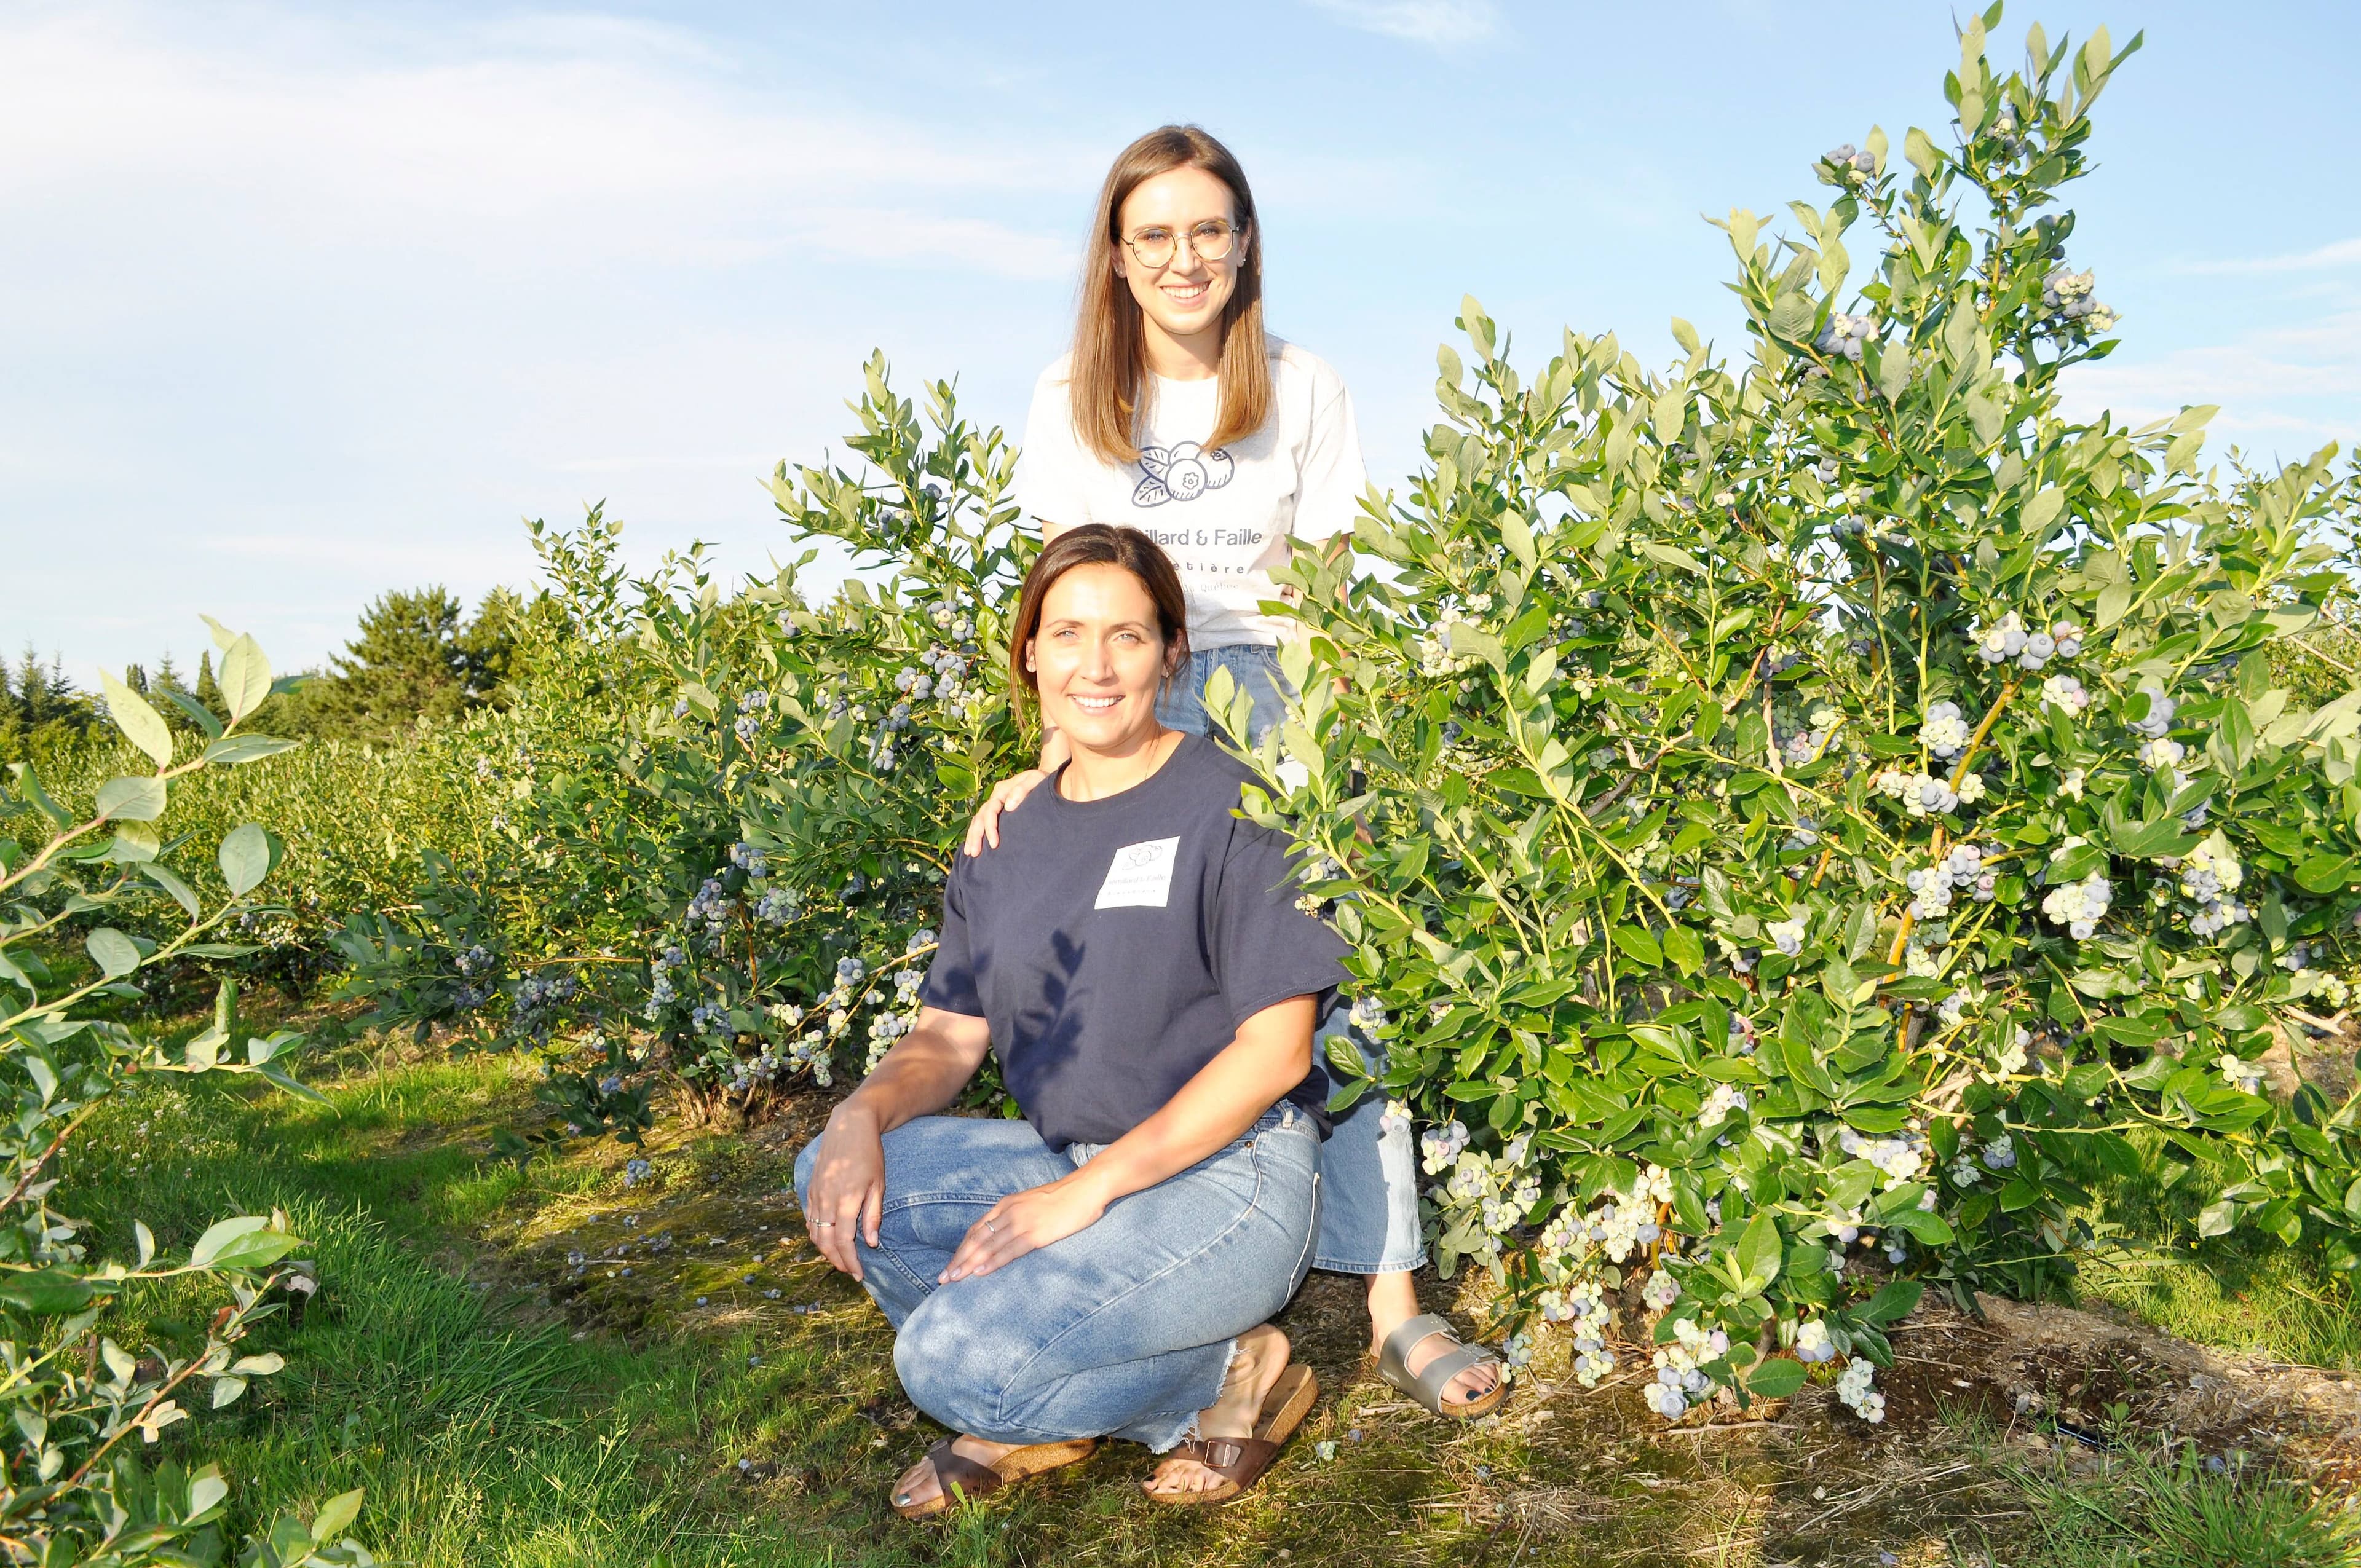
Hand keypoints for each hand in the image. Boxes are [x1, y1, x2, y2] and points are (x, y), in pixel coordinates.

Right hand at [805, 1105, 885, 1279]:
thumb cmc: (870, 1154)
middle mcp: (826, 1200)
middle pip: (825, 1242)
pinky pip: (809, 1218)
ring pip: (815, 1232)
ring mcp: (815, 1194)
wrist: (849, 1126)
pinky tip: (825, 1239)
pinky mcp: (810, 1188)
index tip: (859, 1275)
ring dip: (825, 1250)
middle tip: (850, 1271)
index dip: (850, 1262)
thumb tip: (871, 1243)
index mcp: (845, 1201)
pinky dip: (816, 1234)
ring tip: (840, 1259)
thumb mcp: (878, 1184)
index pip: (843, 1242)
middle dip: (837, 1261)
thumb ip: (873, 1215)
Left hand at [939, 1172, 1108, 1282]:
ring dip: (968, 1264)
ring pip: (988, 1246)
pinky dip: (992, 1262)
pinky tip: (980, 1272)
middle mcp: (1009, 1212)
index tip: (950, 1265)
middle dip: (958, 1259)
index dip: (961, 1249)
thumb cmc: (1063, 1198)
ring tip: (954, 1279)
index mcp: (1007, 1205)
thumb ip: (1016, 1216)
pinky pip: (1009, 1250)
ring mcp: (1022, 1222)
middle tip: (943, 1278)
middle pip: (976, 1239)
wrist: (1086, 1188)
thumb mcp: (1032, 1204)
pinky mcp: (1036, 1233)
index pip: (976, 1230)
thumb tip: (1005, 1235)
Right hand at [961, 768, 1047, 855]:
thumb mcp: (1035, 779)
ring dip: (973, 837)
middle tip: (975, 853)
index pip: (990, 811)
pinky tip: (974, 847)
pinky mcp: (999, 814)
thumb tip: (1008, 807)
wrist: (1047, 782)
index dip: (990, 827)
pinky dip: (977, 835)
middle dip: (976, 835)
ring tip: (971, 853)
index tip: (994, 844)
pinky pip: (983, 825)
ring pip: (978, 822)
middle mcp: (995, 799)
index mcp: (1001, 791)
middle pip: (980, 817)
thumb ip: (1022, 789)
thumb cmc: (1042, 781)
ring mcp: (995, 806)